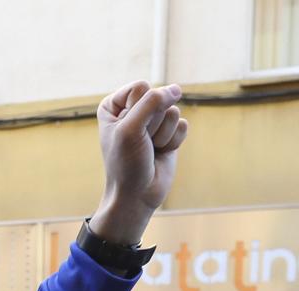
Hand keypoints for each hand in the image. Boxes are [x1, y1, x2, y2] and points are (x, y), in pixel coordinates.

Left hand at [90, 81, 187, 245]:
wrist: (137, 194)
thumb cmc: (126, 162)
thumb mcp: (131, 128)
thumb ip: (153, 101)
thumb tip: (177, 89)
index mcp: (115, 105)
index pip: (141, 87)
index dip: (138, 110)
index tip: (128, 132)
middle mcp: (134, 109)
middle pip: (159, 98)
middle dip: (152, 124)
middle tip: (141, 143)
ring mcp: (153, 121)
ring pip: (172, 111)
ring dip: (162, 135)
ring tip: (150, 149)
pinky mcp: (170, 133)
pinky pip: (183, 125)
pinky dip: (173, 141)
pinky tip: (162, 152)